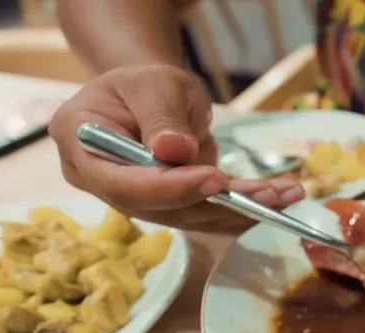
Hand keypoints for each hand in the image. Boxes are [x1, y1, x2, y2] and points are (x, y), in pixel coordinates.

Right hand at [49, 65, 304, 232]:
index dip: (166, 188)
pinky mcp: (167, 210)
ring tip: (284, 194)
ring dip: (239, 210)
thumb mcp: (154, 84)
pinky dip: (243, 210)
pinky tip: (279, 200)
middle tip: (265, 194)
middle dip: (213, 203)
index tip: (212, 180)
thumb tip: (173, 152)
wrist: (151, 96)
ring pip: (187, 216)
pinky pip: (204, 215)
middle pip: (156, 206)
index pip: (119, 181)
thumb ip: (161, 116)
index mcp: (80, 144)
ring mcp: (134, 201)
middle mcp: (102, 182)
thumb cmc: (145, 84)